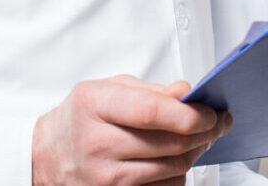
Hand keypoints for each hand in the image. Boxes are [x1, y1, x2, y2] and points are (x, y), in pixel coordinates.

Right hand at [32, 75, 230, 185]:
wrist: (48, 157)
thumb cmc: (81, 118)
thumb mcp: (107, 89)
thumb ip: (149, 90)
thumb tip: (187, 93)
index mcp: (95, 106)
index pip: (152, 113)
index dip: (190, 114)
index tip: (211, 112)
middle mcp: (98, 144)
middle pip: (169, 144)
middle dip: (204, 133)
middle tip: (219, 123)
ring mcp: (105, 178)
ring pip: (172, 168)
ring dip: (196, 152)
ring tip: (201, 138)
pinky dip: (179, 173)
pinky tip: (178, 158)